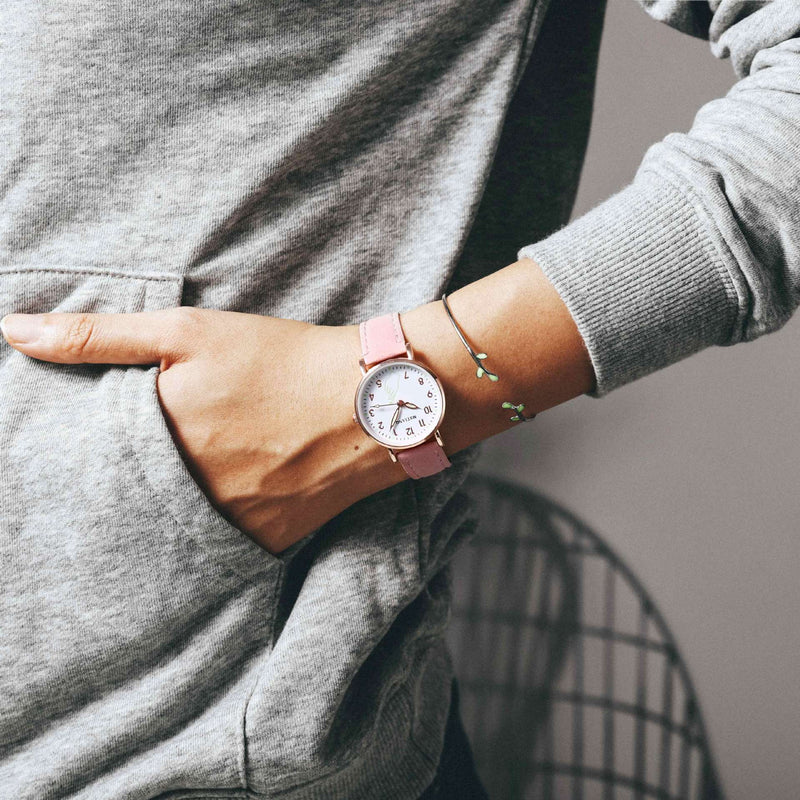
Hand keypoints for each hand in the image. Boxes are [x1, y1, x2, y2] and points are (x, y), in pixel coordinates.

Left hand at [0, 307, 406, 554]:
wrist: (371, 398)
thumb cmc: (281, 358)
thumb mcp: (188, 332)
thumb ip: (97, 336)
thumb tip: (9, 332)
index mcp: (156, 440)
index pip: (88, 461)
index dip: (89, 452)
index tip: (100, 445)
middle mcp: (184, 493)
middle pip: (131, 500)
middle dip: (133, 482)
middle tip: (171, 456)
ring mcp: (228, 524)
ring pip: (174, 528)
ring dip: (173, 507)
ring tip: (205, 474)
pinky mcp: (267, 542)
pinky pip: (223, 544)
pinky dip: (217, 524)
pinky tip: (238, 493)